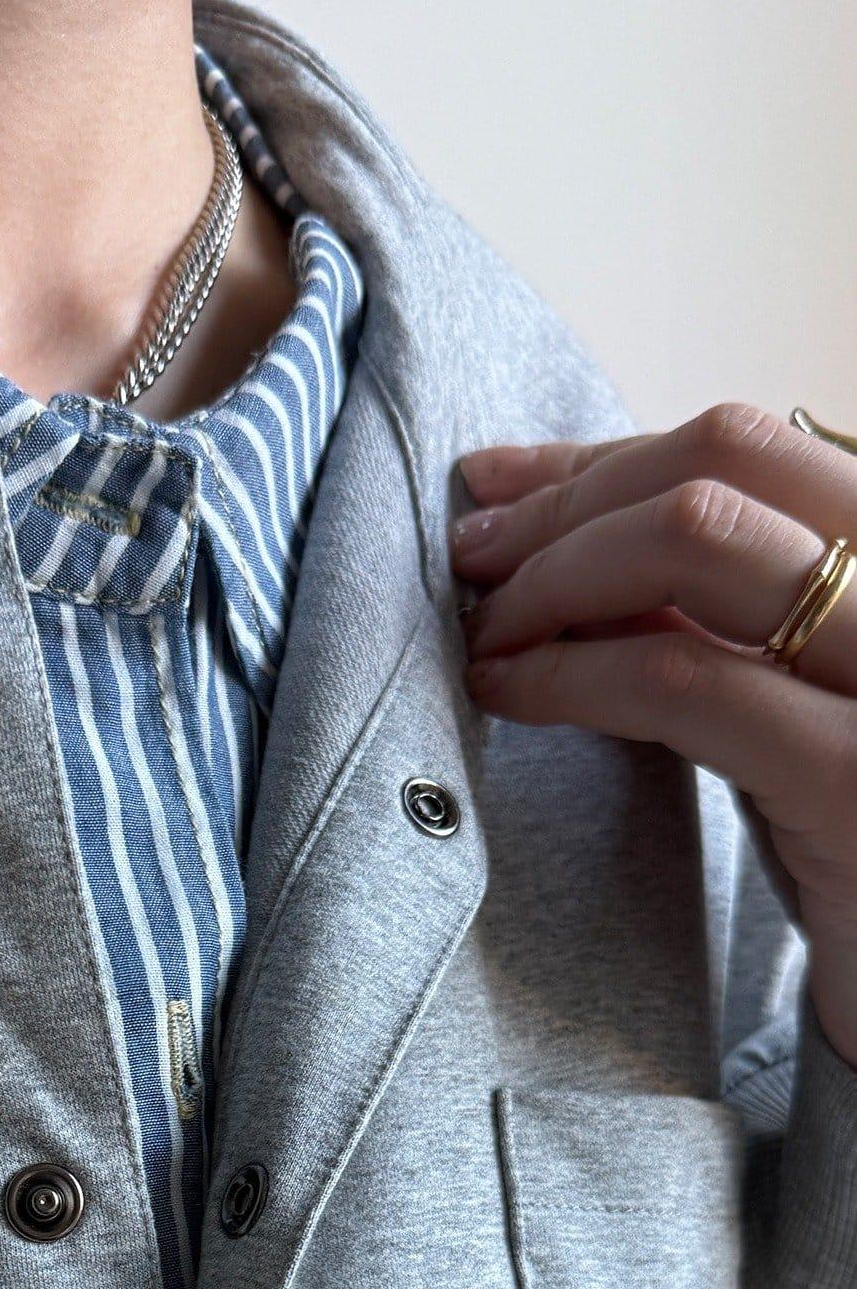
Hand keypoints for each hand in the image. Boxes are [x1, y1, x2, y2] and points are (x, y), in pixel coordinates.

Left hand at [451, 400, 856, 1068]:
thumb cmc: (856, 844)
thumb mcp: (792, 696)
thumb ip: (714, 612)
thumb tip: (565, 535)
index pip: (750, 444)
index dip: (599, 456)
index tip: (493, 481)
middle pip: (719, 462)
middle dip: (562, 502)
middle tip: (469, 557)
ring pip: (696, 533)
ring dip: (552, 572)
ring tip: (485, 631)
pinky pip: (678, 677)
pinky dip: (565, 671)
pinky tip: (507, 692)